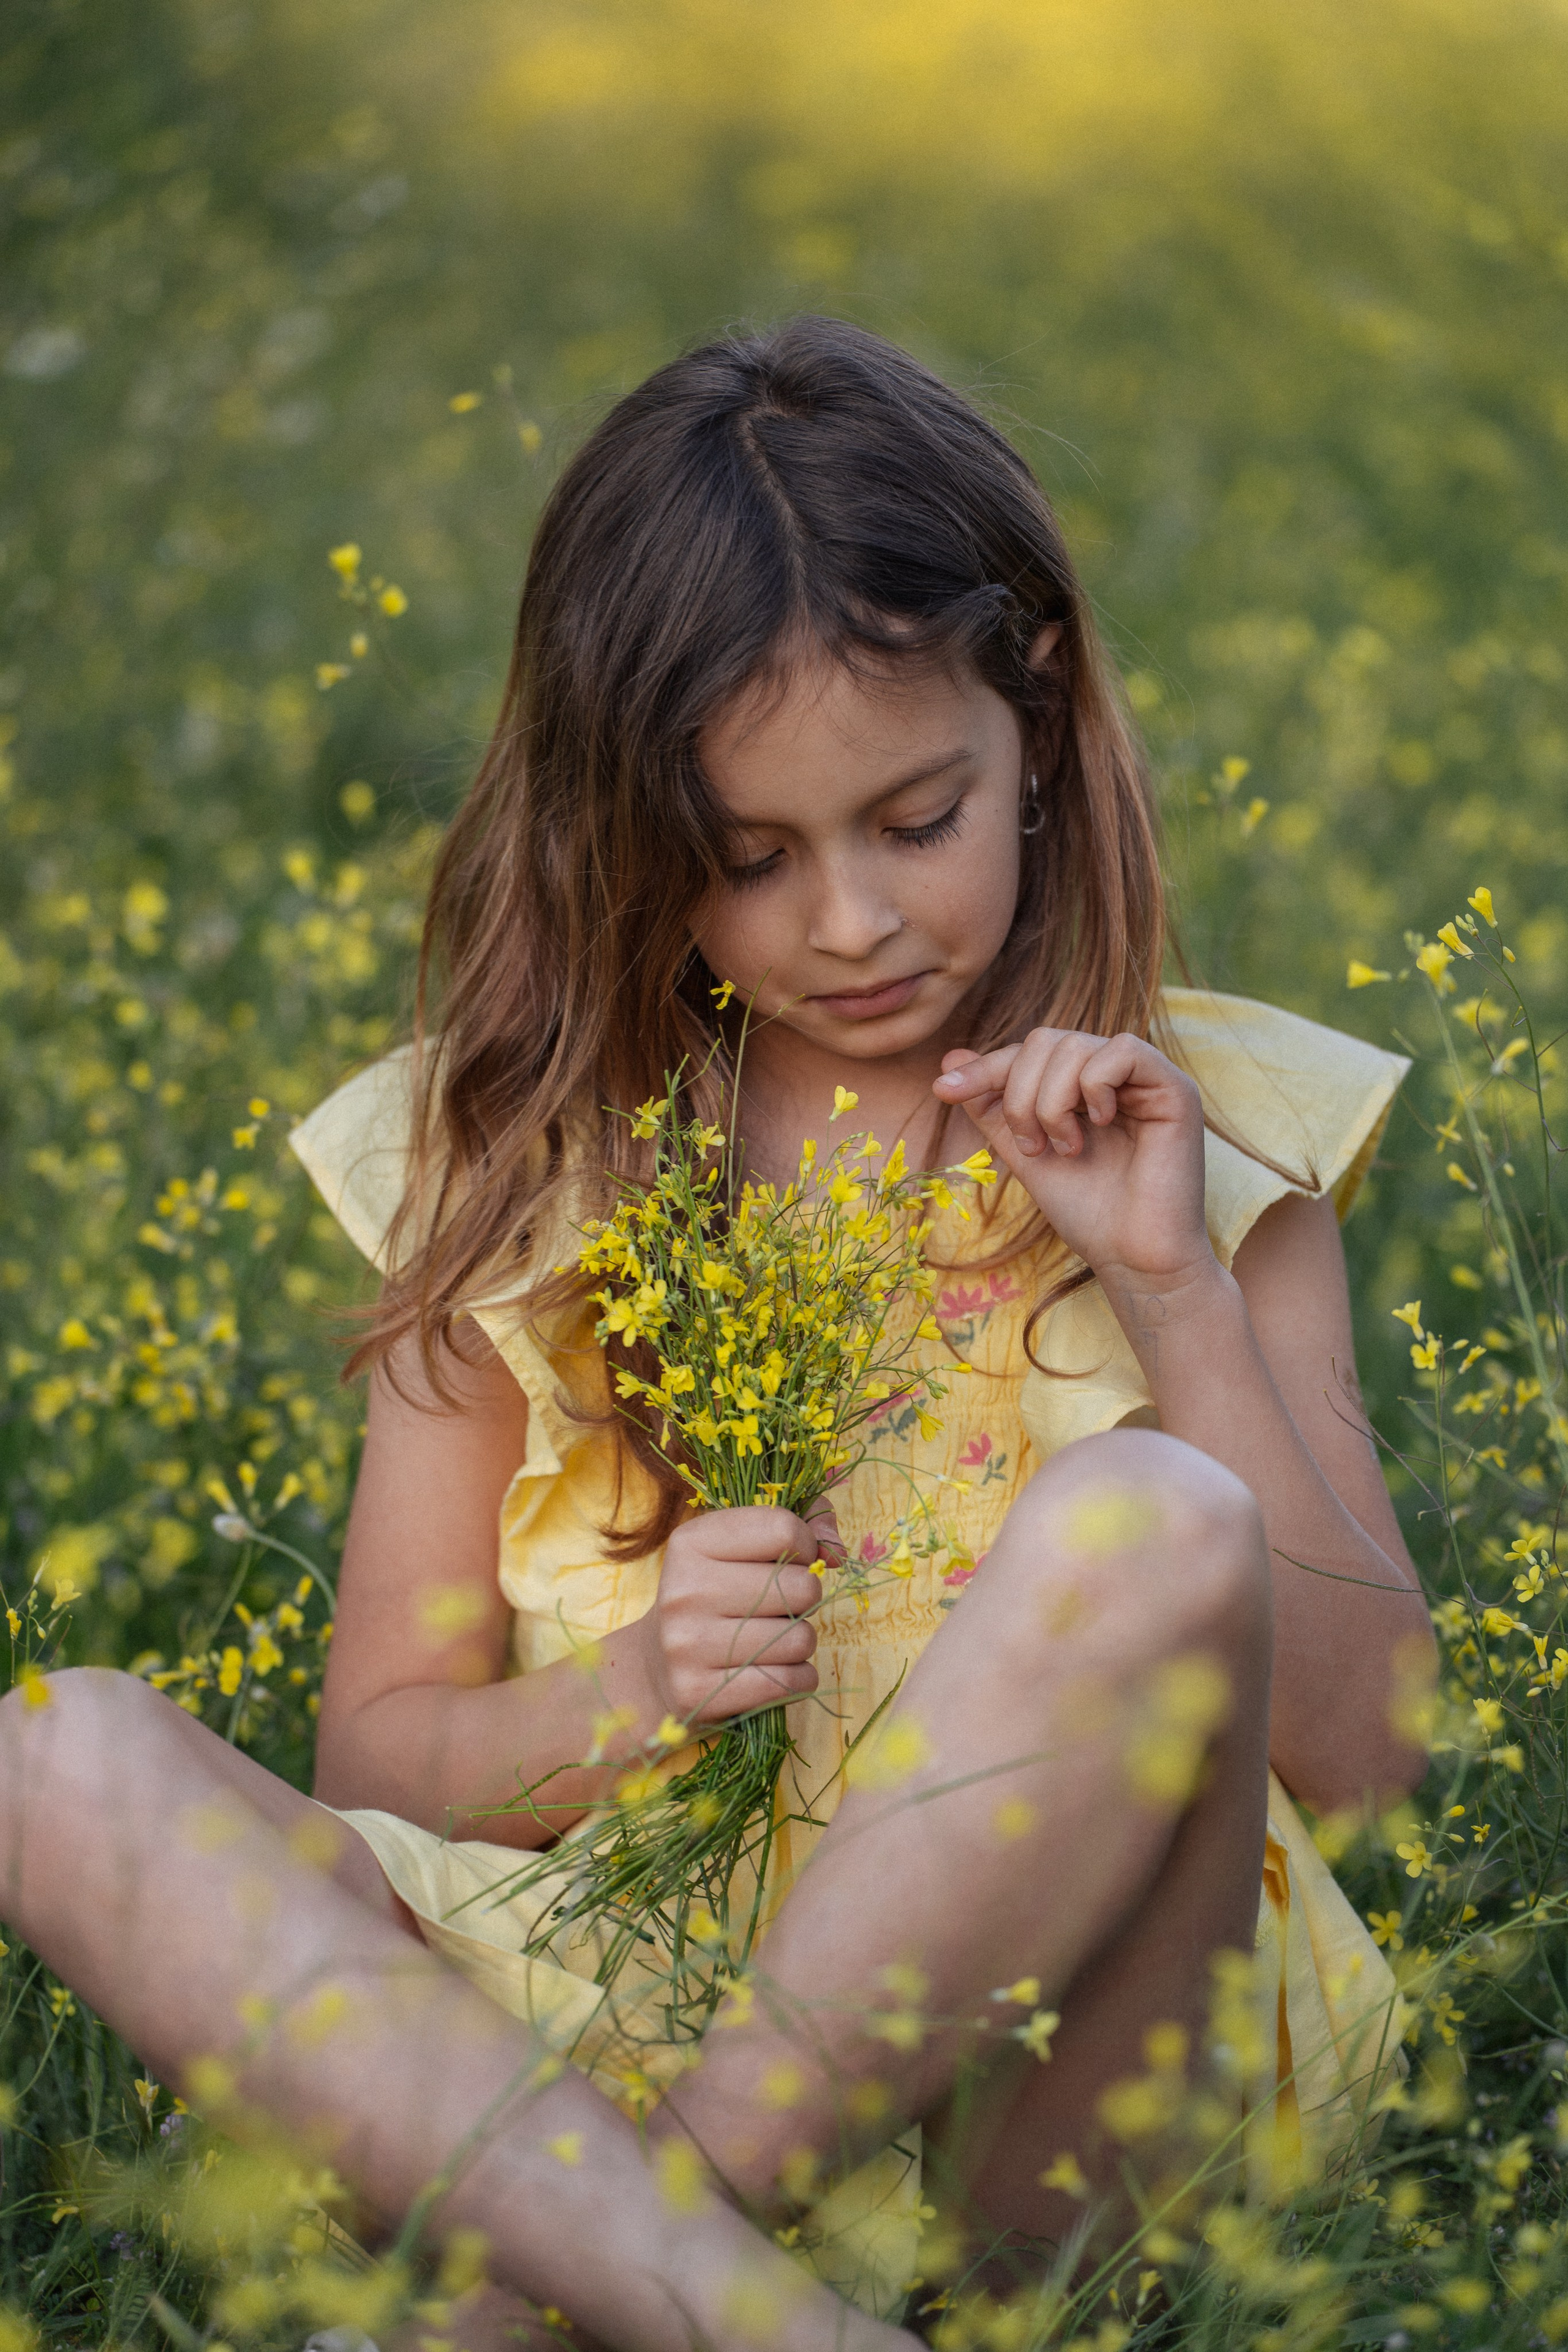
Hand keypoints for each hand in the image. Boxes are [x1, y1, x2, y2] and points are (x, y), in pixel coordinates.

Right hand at [638, 1502, 836, 1727]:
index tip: (790, 1561)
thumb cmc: (714, 1598)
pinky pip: (789, 1682)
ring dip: (800, 1642)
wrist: (653, 1669)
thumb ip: (799, 1524)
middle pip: (801, 1587)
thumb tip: (838, 1552)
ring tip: (771, 1640)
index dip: (805, 1546)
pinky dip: (798, 1678)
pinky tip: (773, 1670)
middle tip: (778, 1607)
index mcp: (691, 1542)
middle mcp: (684, 1590)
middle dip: (804, 1600)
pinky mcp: (699, 1692)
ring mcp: (687, 1645)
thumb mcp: (738, 1547)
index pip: (783, 1529)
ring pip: (800, 1639)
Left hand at [933, 1027, 1214, 1294]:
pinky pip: (1124, 1049)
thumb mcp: (1024, 1152)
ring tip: (1065, 1148)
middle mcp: (1116, 1075)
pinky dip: (1095, 1086)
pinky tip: (1097, 1124)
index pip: (1027, 1053)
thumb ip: (993, 1106)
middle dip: (1020, 1093)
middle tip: (1031, 1146)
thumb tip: (952, 1055)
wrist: (1131, 1257)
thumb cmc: (1086, 1211)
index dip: (985, 1068)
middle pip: (1046, 1040)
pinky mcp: (1175, 1089)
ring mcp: (1147, 1079)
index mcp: (1082, 1086)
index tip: (943, 1090)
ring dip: (1052, 1101)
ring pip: (1076, 1044)